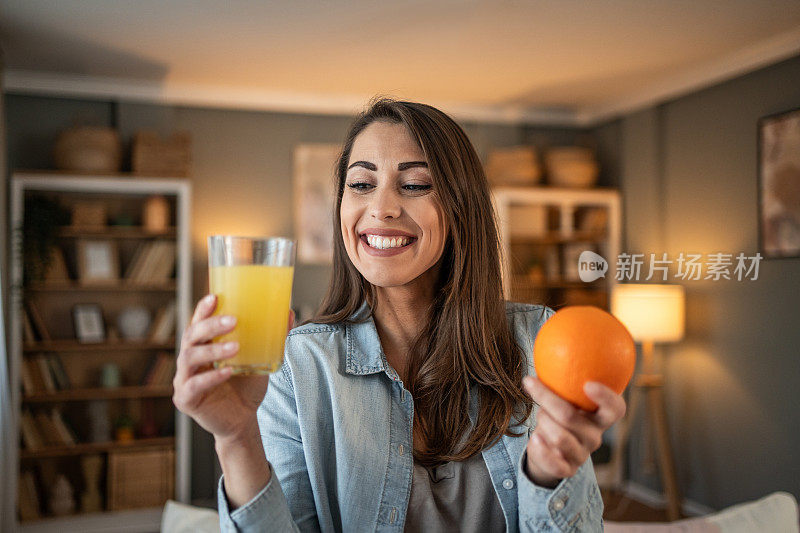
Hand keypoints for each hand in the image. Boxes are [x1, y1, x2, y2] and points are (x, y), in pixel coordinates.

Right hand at [172, 294, 294, 444]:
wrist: (242, 421)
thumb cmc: (247, 385)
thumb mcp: (261, 359)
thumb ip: (272, 337)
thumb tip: (288, 312)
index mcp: (203, 345)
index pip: (198, 322)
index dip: (203, 309)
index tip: (215, 296)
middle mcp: (189, 359)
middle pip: (191, 335)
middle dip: (210, 325)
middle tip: (233, 320)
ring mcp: (184, 379)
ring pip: (189, 358)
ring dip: (212, 350)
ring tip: (235, 347)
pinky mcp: (185, 399)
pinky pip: (194, 385)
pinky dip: (210, 377)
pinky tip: (227, 372)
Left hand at [522, 376, 625, 487]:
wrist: (549, 452)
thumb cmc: (556, 414)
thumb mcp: (563, 396)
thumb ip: (563, 375)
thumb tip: (552, 335)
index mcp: (600, 417)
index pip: (615, 409)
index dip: (606, 397)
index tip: (588, 383)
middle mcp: (595, 436)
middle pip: (571, 417)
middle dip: (546, 399)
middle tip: (530, 382)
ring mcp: (582, 454)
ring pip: (558, 436)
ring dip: (541, 422)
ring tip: (538, 417)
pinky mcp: (568, 470)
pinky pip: (553, 461)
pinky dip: (540, 448)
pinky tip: (534, 440)